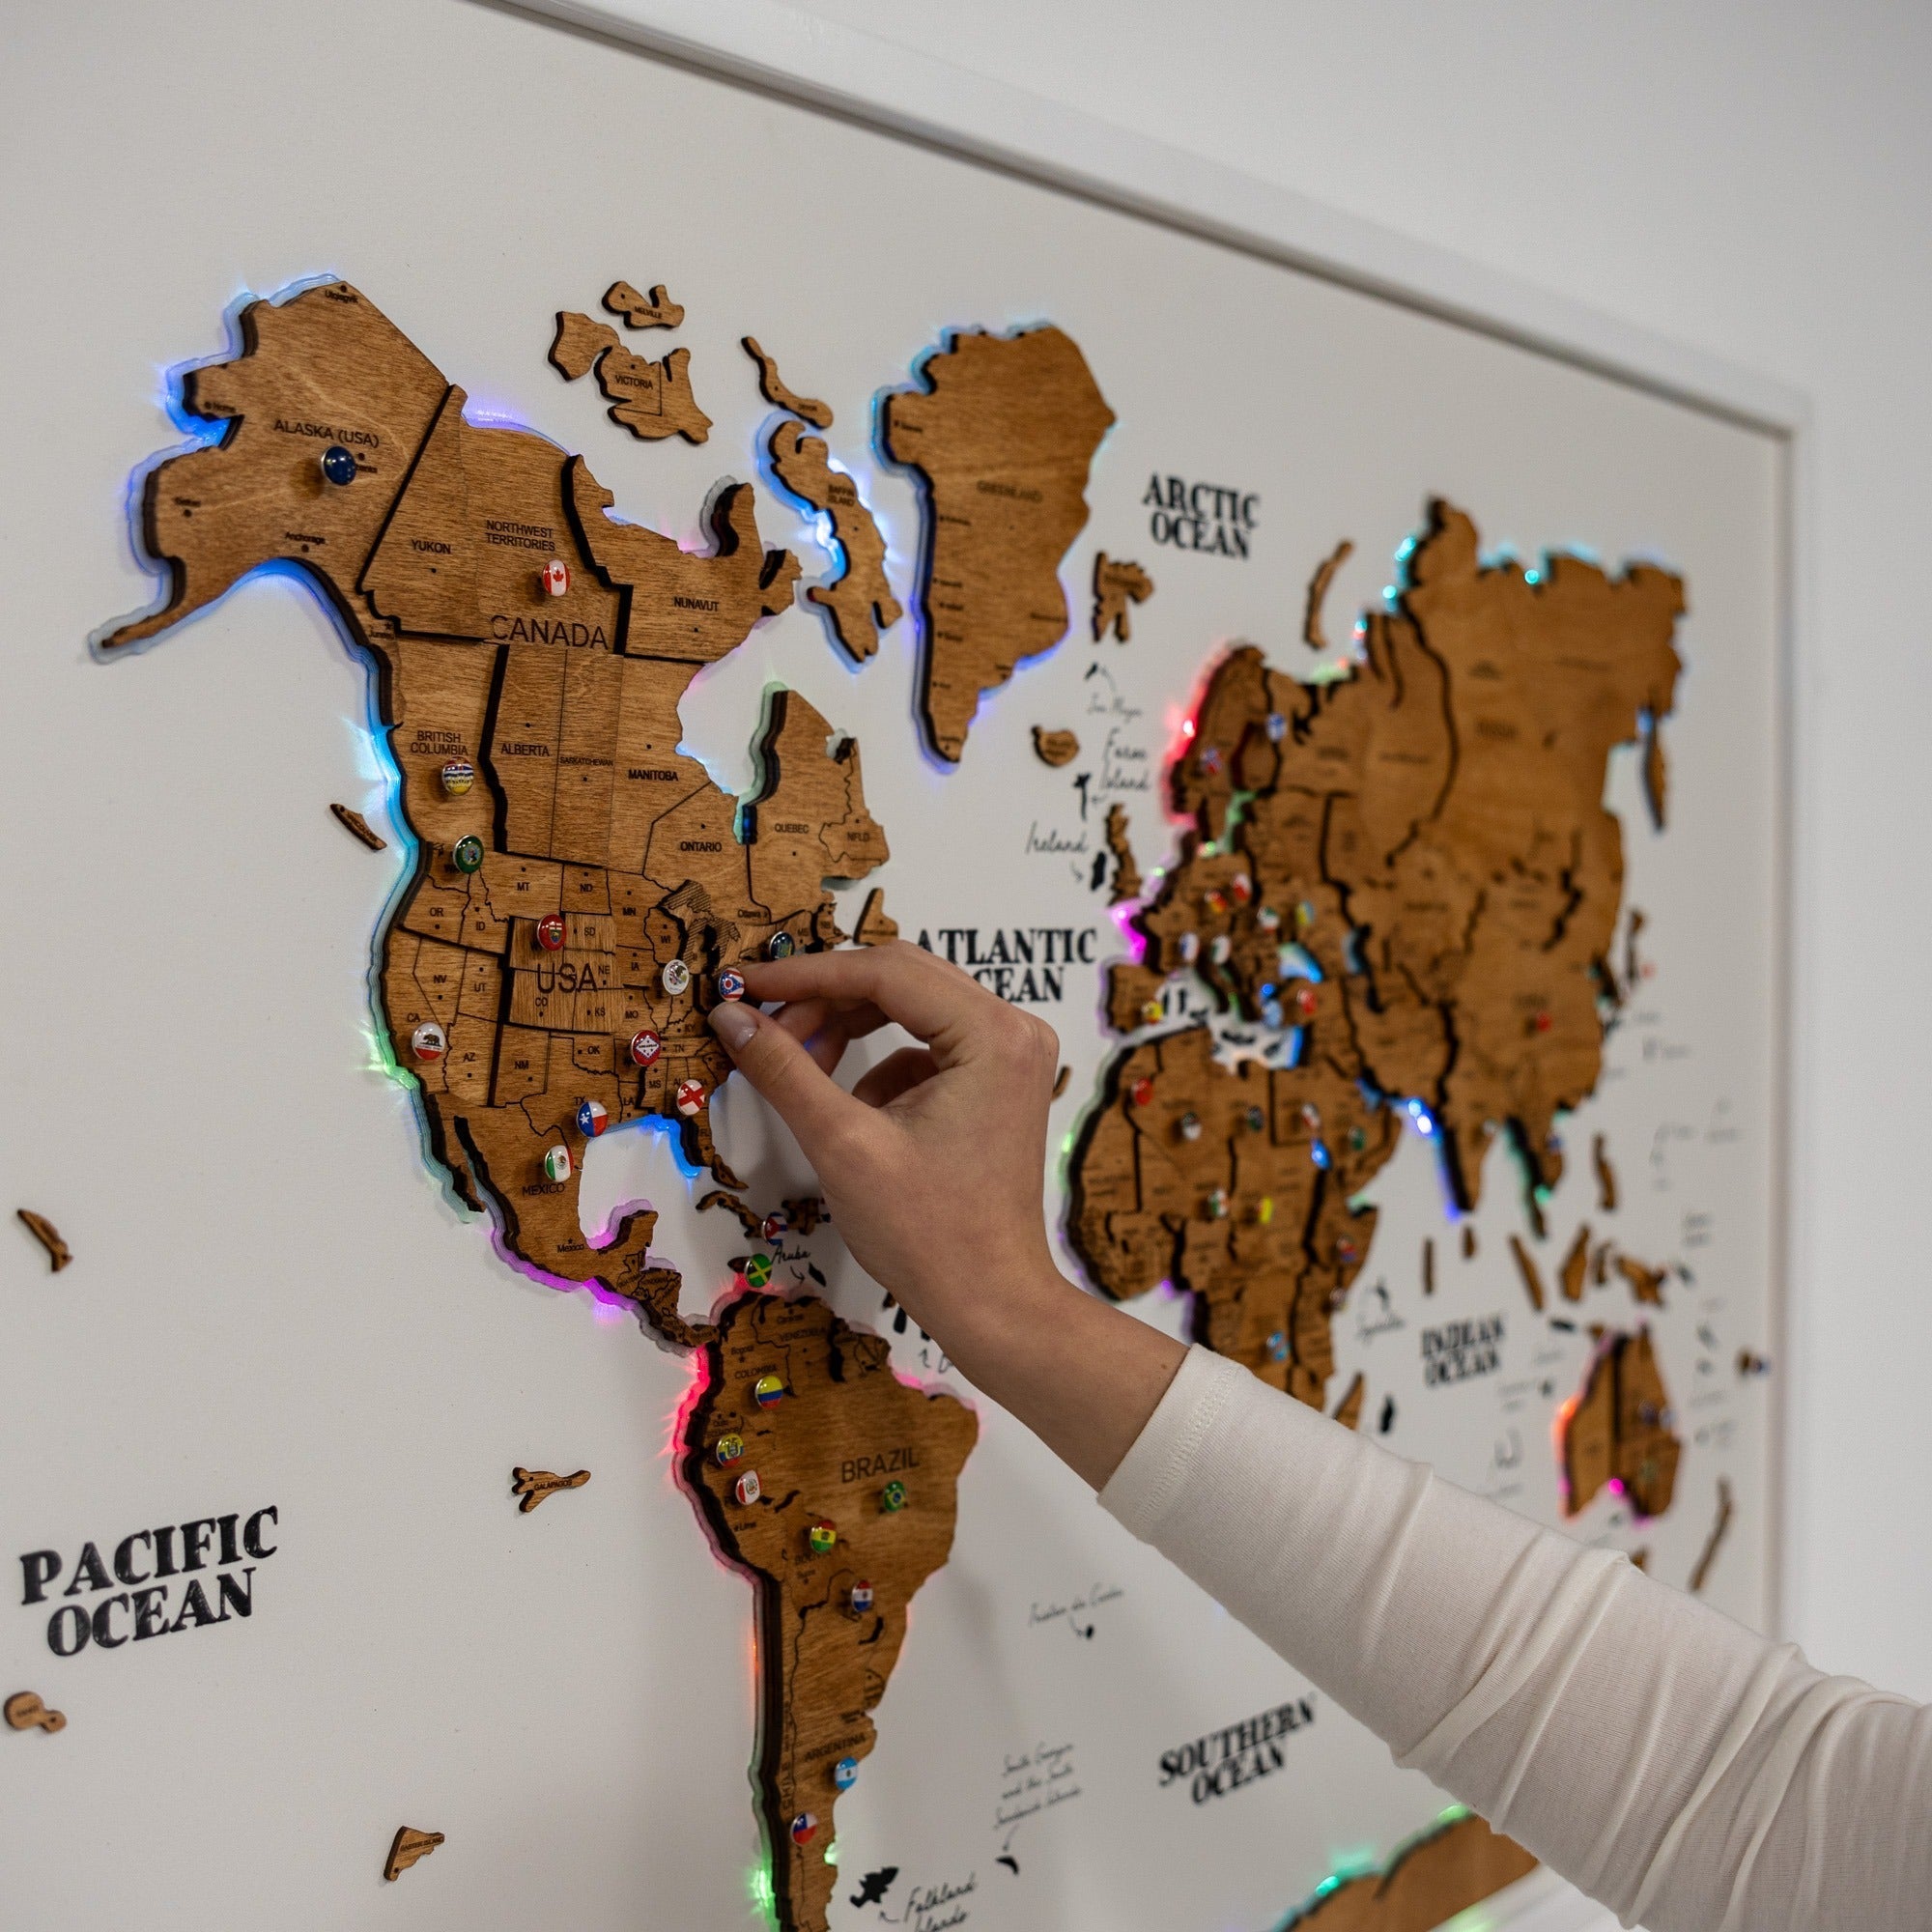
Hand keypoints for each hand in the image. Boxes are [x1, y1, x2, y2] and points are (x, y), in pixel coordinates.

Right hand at [708, 942, 1184, 1487]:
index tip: (742, 985)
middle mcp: (1015, 1030)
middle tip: (763, 1027)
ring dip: (849, 1026)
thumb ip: (784, 1070)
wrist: (991, 1303)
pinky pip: (927, 1045)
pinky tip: (854, 1111)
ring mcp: (1012, 1056)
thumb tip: (730, 1018)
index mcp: (993, 1033)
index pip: (885, 972)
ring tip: (801, 1065)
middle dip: (825, 999)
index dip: (805, 974)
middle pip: (902, 979)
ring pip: (912, 1008)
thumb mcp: (842, 1144)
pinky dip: (880, 1063)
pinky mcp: (998, 1083)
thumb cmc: (927, 1234)